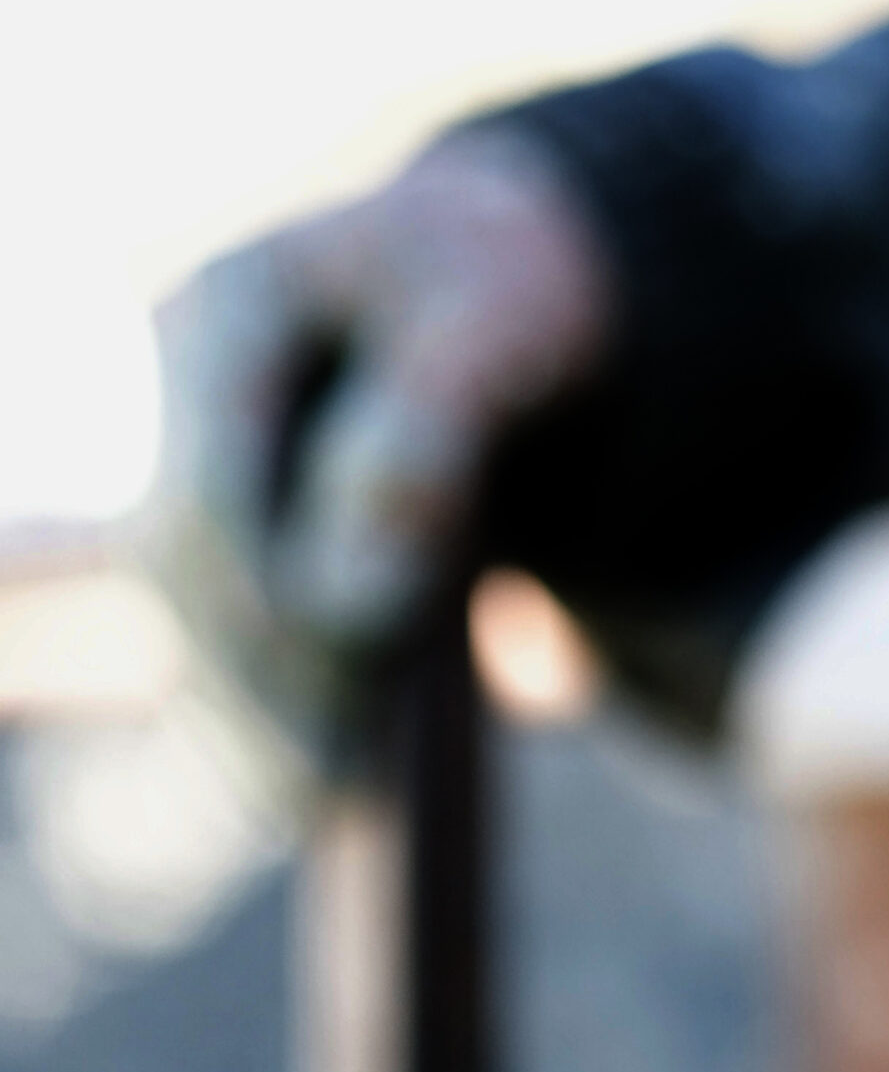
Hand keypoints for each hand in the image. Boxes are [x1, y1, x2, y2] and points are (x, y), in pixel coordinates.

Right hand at [145, 129, 610, 748]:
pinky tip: (326, 772)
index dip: (260, 605)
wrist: (518, 269)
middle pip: (188, 562)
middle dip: (252, 681)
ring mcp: (202, 444)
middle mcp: (186, 376)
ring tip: (327, 802)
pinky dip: (276, 688)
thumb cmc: (515, 288)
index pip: (210, 488)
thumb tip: (344, 608)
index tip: (339, 695)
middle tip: (330, 790)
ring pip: (199, 604)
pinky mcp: (240, 506)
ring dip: (250, 708)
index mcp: (236, 303)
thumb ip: (417, 446)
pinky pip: (239, 613)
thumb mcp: (494, 333)